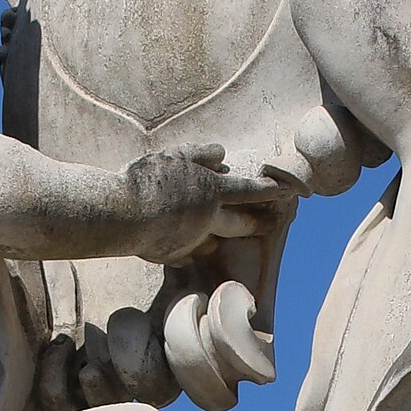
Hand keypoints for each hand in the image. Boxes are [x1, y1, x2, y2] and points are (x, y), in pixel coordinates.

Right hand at [123, 145, 294, 260]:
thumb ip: (202, 154)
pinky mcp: (171, 256)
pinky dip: (184, 248)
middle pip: (240, 224)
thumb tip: (221, 156)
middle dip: (258, 223)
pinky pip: (184, 253)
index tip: (289, 191)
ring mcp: (191, 242)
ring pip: (211, 242)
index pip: (249, 190)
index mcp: (212, 193)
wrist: (121, 216)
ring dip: (214, 235)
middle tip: (272, 224)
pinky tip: (176, 245)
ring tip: (211, 232)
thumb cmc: (148, 181)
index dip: (270, 189)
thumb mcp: (176, 156)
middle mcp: (207, 221)